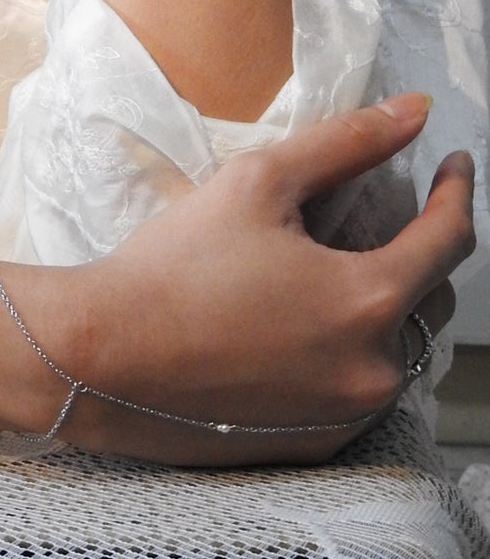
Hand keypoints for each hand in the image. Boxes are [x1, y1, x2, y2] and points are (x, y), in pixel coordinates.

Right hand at [12, 95, 473, 465]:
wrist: (104, 358)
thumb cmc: (176, 264)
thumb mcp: (258, 182)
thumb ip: (346, 143)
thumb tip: (415, 112)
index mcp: (369, 301)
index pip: (449, 239)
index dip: (457, 192)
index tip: (455, 164)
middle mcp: (375, 370)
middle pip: (433, 299)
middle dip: (420, 250)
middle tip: (386, 214)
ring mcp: (348, 417)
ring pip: (400, 349)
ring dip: (386, 304)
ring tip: (338, 269)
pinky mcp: (314, 447)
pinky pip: (360, 391)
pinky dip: (350, 351)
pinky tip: (302, 325)